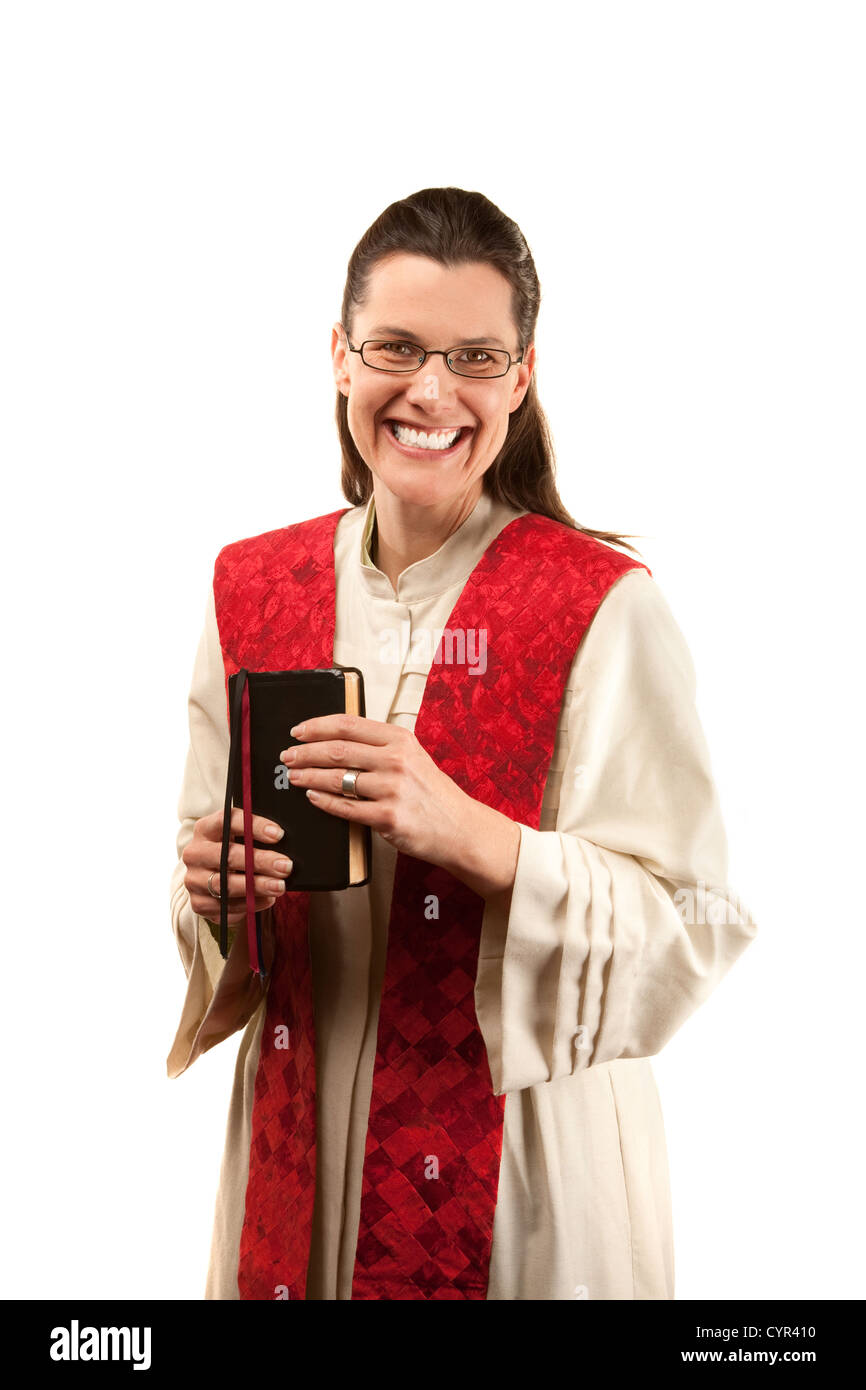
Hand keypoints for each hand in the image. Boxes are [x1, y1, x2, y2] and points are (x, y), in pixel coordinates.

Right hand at [182, 807, 293, 923]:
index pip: (227, 821)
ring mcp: (193, 880)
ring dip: (256, 886)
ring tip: (279, 886)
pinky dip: (249, 904)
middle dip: (260, 861)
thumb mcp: (238, 837)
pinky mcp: (198, 903)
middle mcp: (195, 853)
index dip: (254, 826)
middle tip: (285, 866)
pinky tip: (267, 899)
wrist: (210, 877)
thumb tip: (281, 840)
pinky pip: (226, 906)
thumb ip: (255, 836)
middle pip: (227, 856)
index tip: (278, 834)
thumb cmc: (232, 851)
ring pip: (226, 885)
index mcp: (205, 829)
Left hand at [279, 713, 520, 897]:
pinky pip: (346, 808)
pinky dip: (324, 802)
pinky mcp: (388, 818)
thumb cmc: (432, 793)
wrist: (459, 828)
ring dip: (309, 777)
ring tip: (294, 776)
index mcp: (400, 739)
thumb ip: (380, 747)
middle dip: (305, 752)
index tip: (297, 730)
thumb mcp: (412, 757)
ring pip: (337, 779)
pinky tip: (312, 798)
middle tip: (287, 756)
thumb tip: (336, 741)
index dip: (317, 726)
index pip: (349, 725)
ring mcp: (392, 789)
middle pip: (337, 750)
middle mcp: (396, 760)